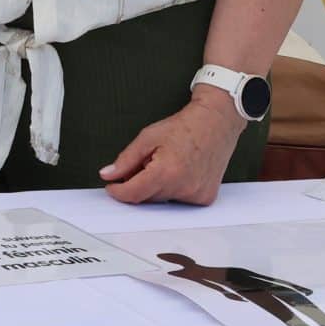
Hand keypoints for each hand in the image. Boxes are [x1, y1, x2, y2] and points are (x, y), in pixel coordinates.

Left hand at [99, 88, 242, 205]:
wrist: (216, 123)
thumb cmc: (185, 127)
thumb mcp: (148, 137)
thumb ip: (126, 160)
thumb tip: (108, 175)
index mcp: (166, 172)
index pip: (133, 194)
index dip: (118, 192)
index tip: (112, 187)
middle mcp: (183, 187)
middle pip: (147, 198)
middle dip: (139, 184)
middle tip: (145, 163)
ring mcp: (196, 196)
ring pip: (163, 201)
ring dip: (157, 187)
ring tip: (167, 164)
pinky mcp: (205, 198)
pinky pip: (179, 201)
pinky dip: (173, 190)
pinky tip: (180, 171)